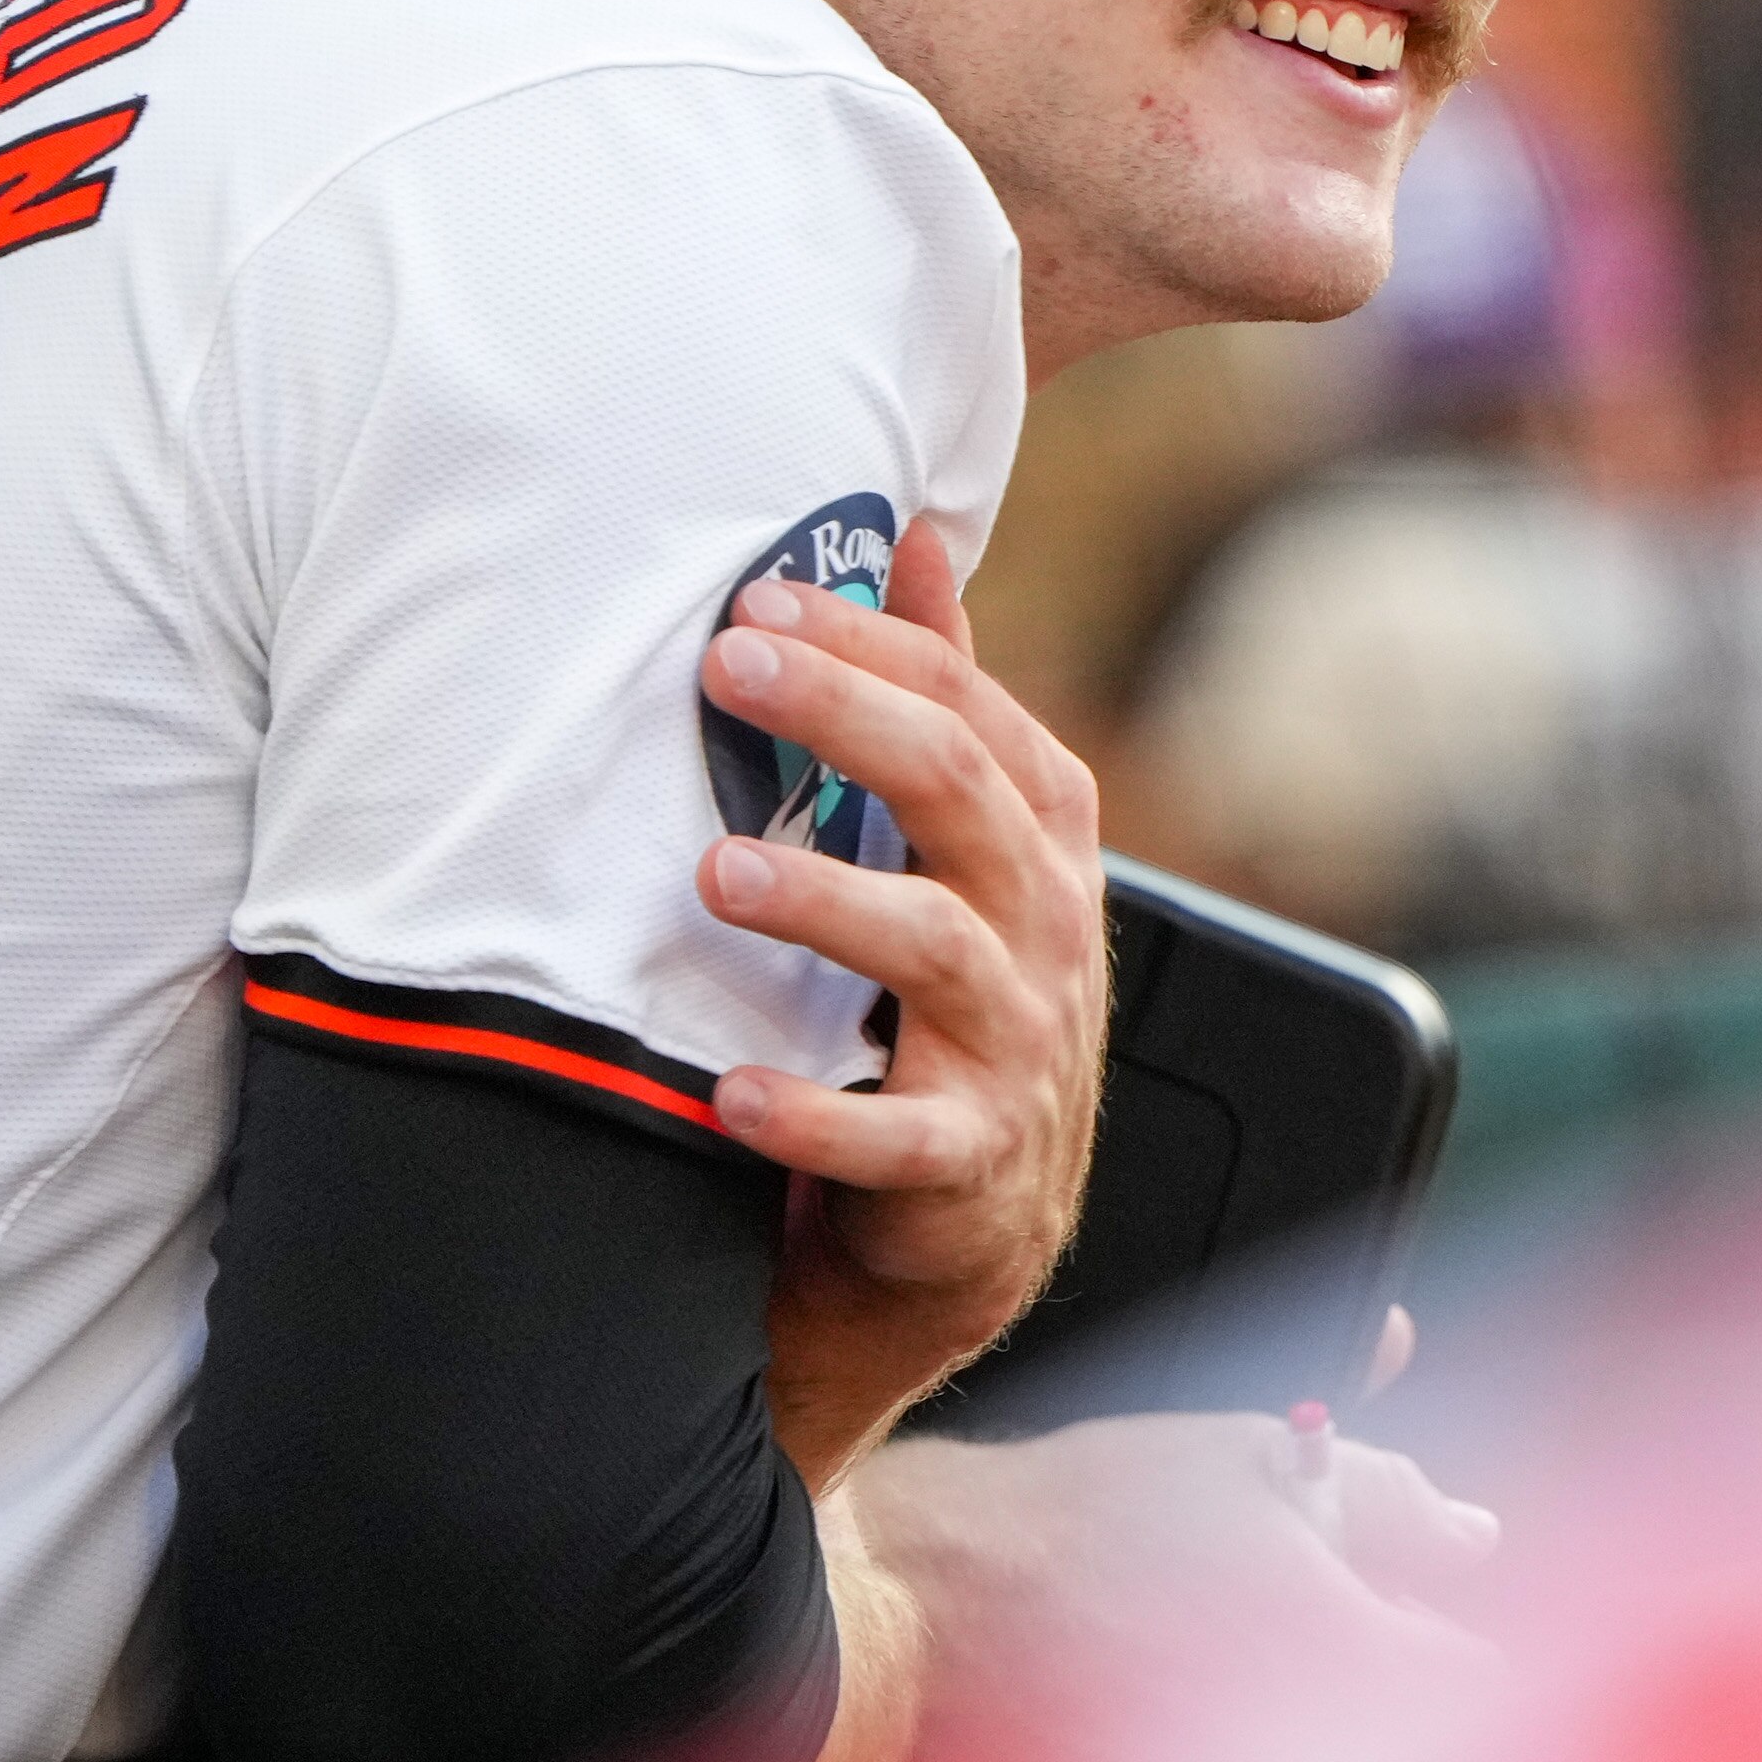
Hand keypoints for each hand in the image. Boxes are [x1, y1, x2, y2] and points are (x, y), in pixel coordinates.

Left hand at [695, 519, 1109, 1480]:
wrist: (973, 1222)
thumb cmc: (946, 1005)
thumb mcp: (961, 842)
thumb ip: (944, 695)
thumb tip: (914, 538)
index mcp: (1038, 836)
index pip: (966, 705)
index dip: (870, 644)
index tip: (757, 602)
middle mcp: (1043, 924)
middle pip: (957, 789)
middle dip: (844, 717)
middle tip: (732, 669)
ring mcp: (1018, 1043)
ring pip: (934, 946)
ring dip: (823, 899)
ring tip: (718, 867)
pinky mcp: (970, 1160)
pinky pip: (894, 1137)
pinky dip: (811, 1116)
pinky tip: (729, 1090)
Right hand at [847, 1413, 1503, 1761]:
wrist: (913, 1616)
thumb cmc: (1077, 1527)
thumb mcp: (1257, 1463)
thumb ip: (1392, 1501)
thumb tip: (1475, 1538)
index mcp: (1364, 1668)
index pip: (1482, 1679)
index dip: (1441, 1630)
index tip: (1401, 1603)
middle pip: (1421, 1747)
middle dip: (1393, 1693)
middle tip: (1302, 1626)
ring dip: (1322, 1743)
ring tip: (1225, 1669)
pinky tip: (1185, 1727)